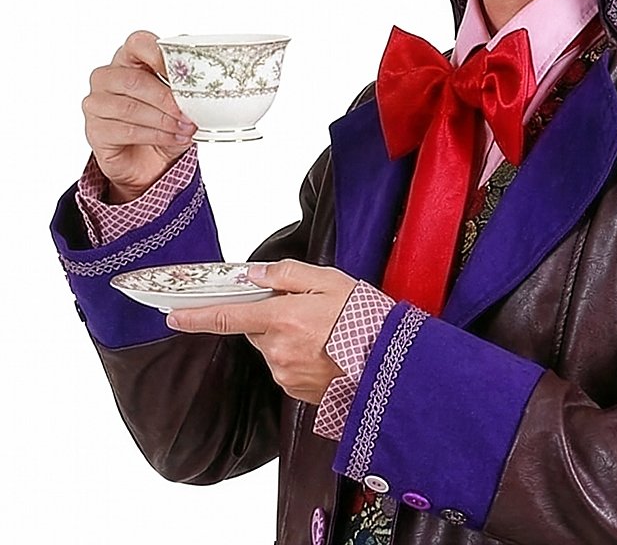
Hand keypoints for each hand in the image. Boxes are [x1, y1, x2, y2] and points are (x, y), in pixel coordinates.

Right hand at [82, 30, 197, 202]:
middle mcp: (107, 77)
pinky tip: (173, 138)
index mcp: (128, 59)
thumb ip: (185, 82)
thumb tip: (205, 72)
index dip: (158, 53)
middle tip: (188, 112)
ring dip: (163, 120)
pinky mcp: (96, 130)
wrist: (150, 161)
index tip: (180, 70)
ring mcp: (96, 103)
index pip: (137, 43)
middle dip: (166, 98)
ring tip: (186, 128)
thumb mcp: (179, 99)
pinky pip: (126, 130)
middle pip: (134, 80)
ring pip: (130, 108)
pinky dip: (155, 135)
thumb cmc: (164, 121)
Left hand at [166, 260, 357, 403]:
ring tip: (325, 331)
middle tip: (305, 309)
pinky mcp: (298, 393)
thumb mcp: (331, 281)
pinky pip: (287, 368)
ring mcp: (287, 375)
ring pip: (271, 349)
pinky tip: (326, 350)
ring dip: (287, 337)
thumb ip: (288, 275)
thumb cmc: (366, 319)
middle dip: (268, 317)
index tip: (172, 315)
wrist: (393, 366)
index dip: (196, 316)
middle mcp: (278, 351)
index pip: (227, 317)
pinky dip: (299, 356)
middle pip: (255, 330)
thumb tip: (255, 276)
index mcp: (282, 319)